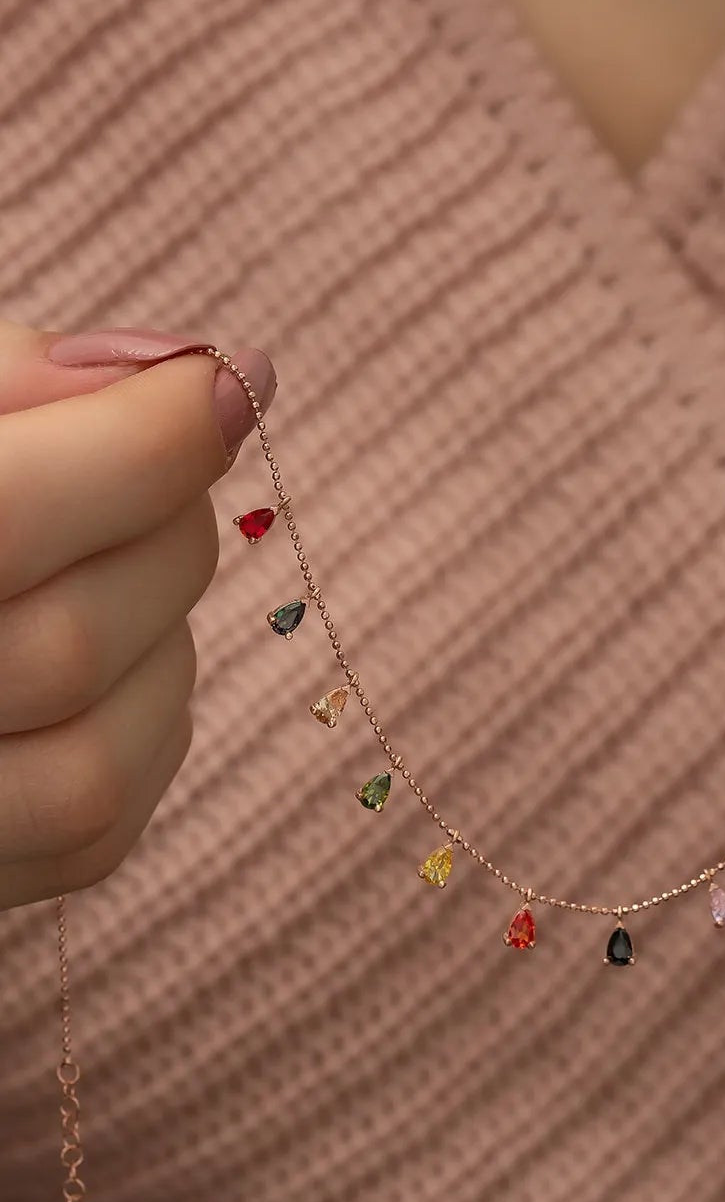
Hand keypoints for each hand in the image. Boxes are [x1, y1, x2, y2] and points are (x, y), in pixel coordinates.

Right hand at [0, 323, 274, 911]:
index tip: (225, 382)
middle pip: (70, 645)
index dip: (144, 445)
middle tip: (155, 465)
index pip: (3, 521)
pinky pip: (100, 826)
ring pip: (100, 760)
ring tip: (116, 561)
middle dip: (158, 532)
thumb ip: (9, 384)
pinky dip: (139, 721)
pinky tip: (104, 660)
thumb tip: (176, 374)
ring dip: (158, 638)